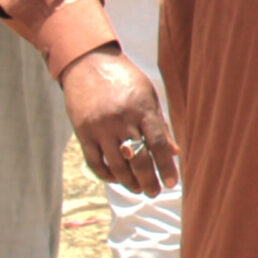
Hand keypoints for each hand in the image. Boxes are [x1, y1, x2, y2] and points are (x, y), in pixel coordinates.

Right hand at [60, 44, 180, 195]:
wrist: (88, 64)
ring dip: (128, 182)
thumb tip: (174, 152)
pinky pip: (95, 162)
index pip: (158, 144)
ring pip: (116, 165)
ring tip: (139, 190)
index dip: (166, 166)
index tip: (172, 183)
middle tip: (155, 192)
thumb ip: (160, 125)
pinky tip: (117, 180)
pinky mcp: (82, 133)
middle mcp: (121, 120)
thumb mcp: (148, 96)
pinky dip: (107, 175)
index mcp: (142, 109)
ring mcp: (100, 128)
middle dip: (148, 180)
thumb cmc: (125, 80)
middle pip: (137, 159)